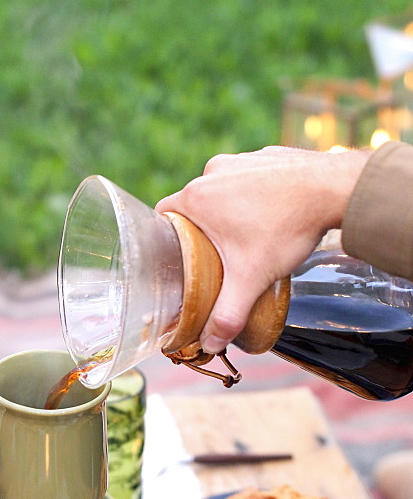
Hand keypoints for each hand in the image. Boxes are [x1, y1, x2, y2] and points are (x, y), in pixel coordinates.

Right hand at [156, 145, 369, 350]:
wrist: (334, 189)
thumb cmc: (287, 227)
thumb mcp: (251, 278)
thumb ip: (227, 313)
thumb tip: (209, 343)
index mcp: (196, 197)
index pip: (163, 216)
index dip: (167, 238)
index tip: (180, 256)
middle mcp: (212, 172)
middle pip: (193, 204)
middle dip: (202, 228)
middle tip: (217, 255)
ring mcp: (240, 160)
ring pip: (222, 189)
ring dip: (228, 210)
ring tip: (248, 235)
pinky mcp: (265, 155)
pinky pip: (249, 177)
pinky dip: (254, 194)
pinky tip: (271, 213)